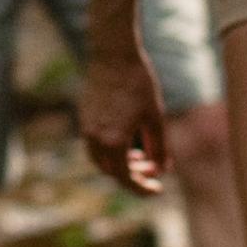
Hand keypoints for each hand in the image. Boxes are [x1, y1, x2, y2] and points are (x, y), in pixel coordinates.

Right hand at [76, 37, 169, 195]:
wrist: (112, 55)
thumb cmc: (138, 83)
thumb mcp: (155, 117)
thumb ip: (159, 148)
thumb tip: (162, 170)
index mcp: (114, 141)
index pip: (126, 178)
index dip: (142, 188)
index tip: (157, 190)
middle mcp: (95, 139)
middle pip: (112, 172)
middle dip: (133, 175)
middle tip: (153, 170)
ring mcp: (86, 128)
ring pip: (101, 160)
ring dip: (120, 164)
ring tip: (139, 157)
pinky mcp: (83, 118)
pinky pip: (95, 145)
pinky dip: (110, 150)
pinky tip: (127, 140)